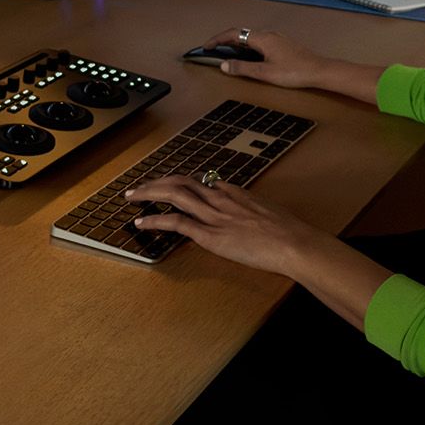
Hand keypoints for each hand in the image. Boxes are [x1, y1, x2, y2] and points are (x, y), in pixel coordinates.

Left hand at [125, 176, 325, 278]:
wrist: (293, 242)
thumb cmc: (288, 232)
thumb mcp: (268, 212)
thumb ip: (253, 209)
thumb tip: (250, 211)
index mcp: (234, 192)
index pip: (201, 182)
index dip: (181, 184)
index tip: (169, 187)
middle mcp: (220, 198)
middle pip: (180, 182)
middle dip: (156, 182)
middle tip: (139, 186)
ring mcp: (213, 215)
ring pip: (173, 194)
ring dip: (148, 193)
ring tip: (131, 196)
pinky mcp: (209, 235)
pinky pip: (176, 222)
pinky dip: (155, 220)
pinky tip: (142, 222)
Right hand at [202, 28, 327, 88]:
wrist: (320, 71)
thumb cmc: (294, 72)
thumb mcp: (265, 73)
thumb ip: (243, 68)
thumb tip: (224, 65)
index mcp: (262, 38)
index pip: (233, 34)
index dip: (217, 39)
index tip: (206, 46)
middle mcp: (268, 34)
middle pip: (241, 34)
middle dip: (225, 41)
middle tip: (213, 50)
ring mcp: (277, 38)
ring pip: (251, 38)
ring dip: (237, 44)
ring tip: (227, 54)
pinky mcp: (282, 44)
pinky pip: (259, 41)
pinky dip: (248, 47)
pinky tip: (249, 57)